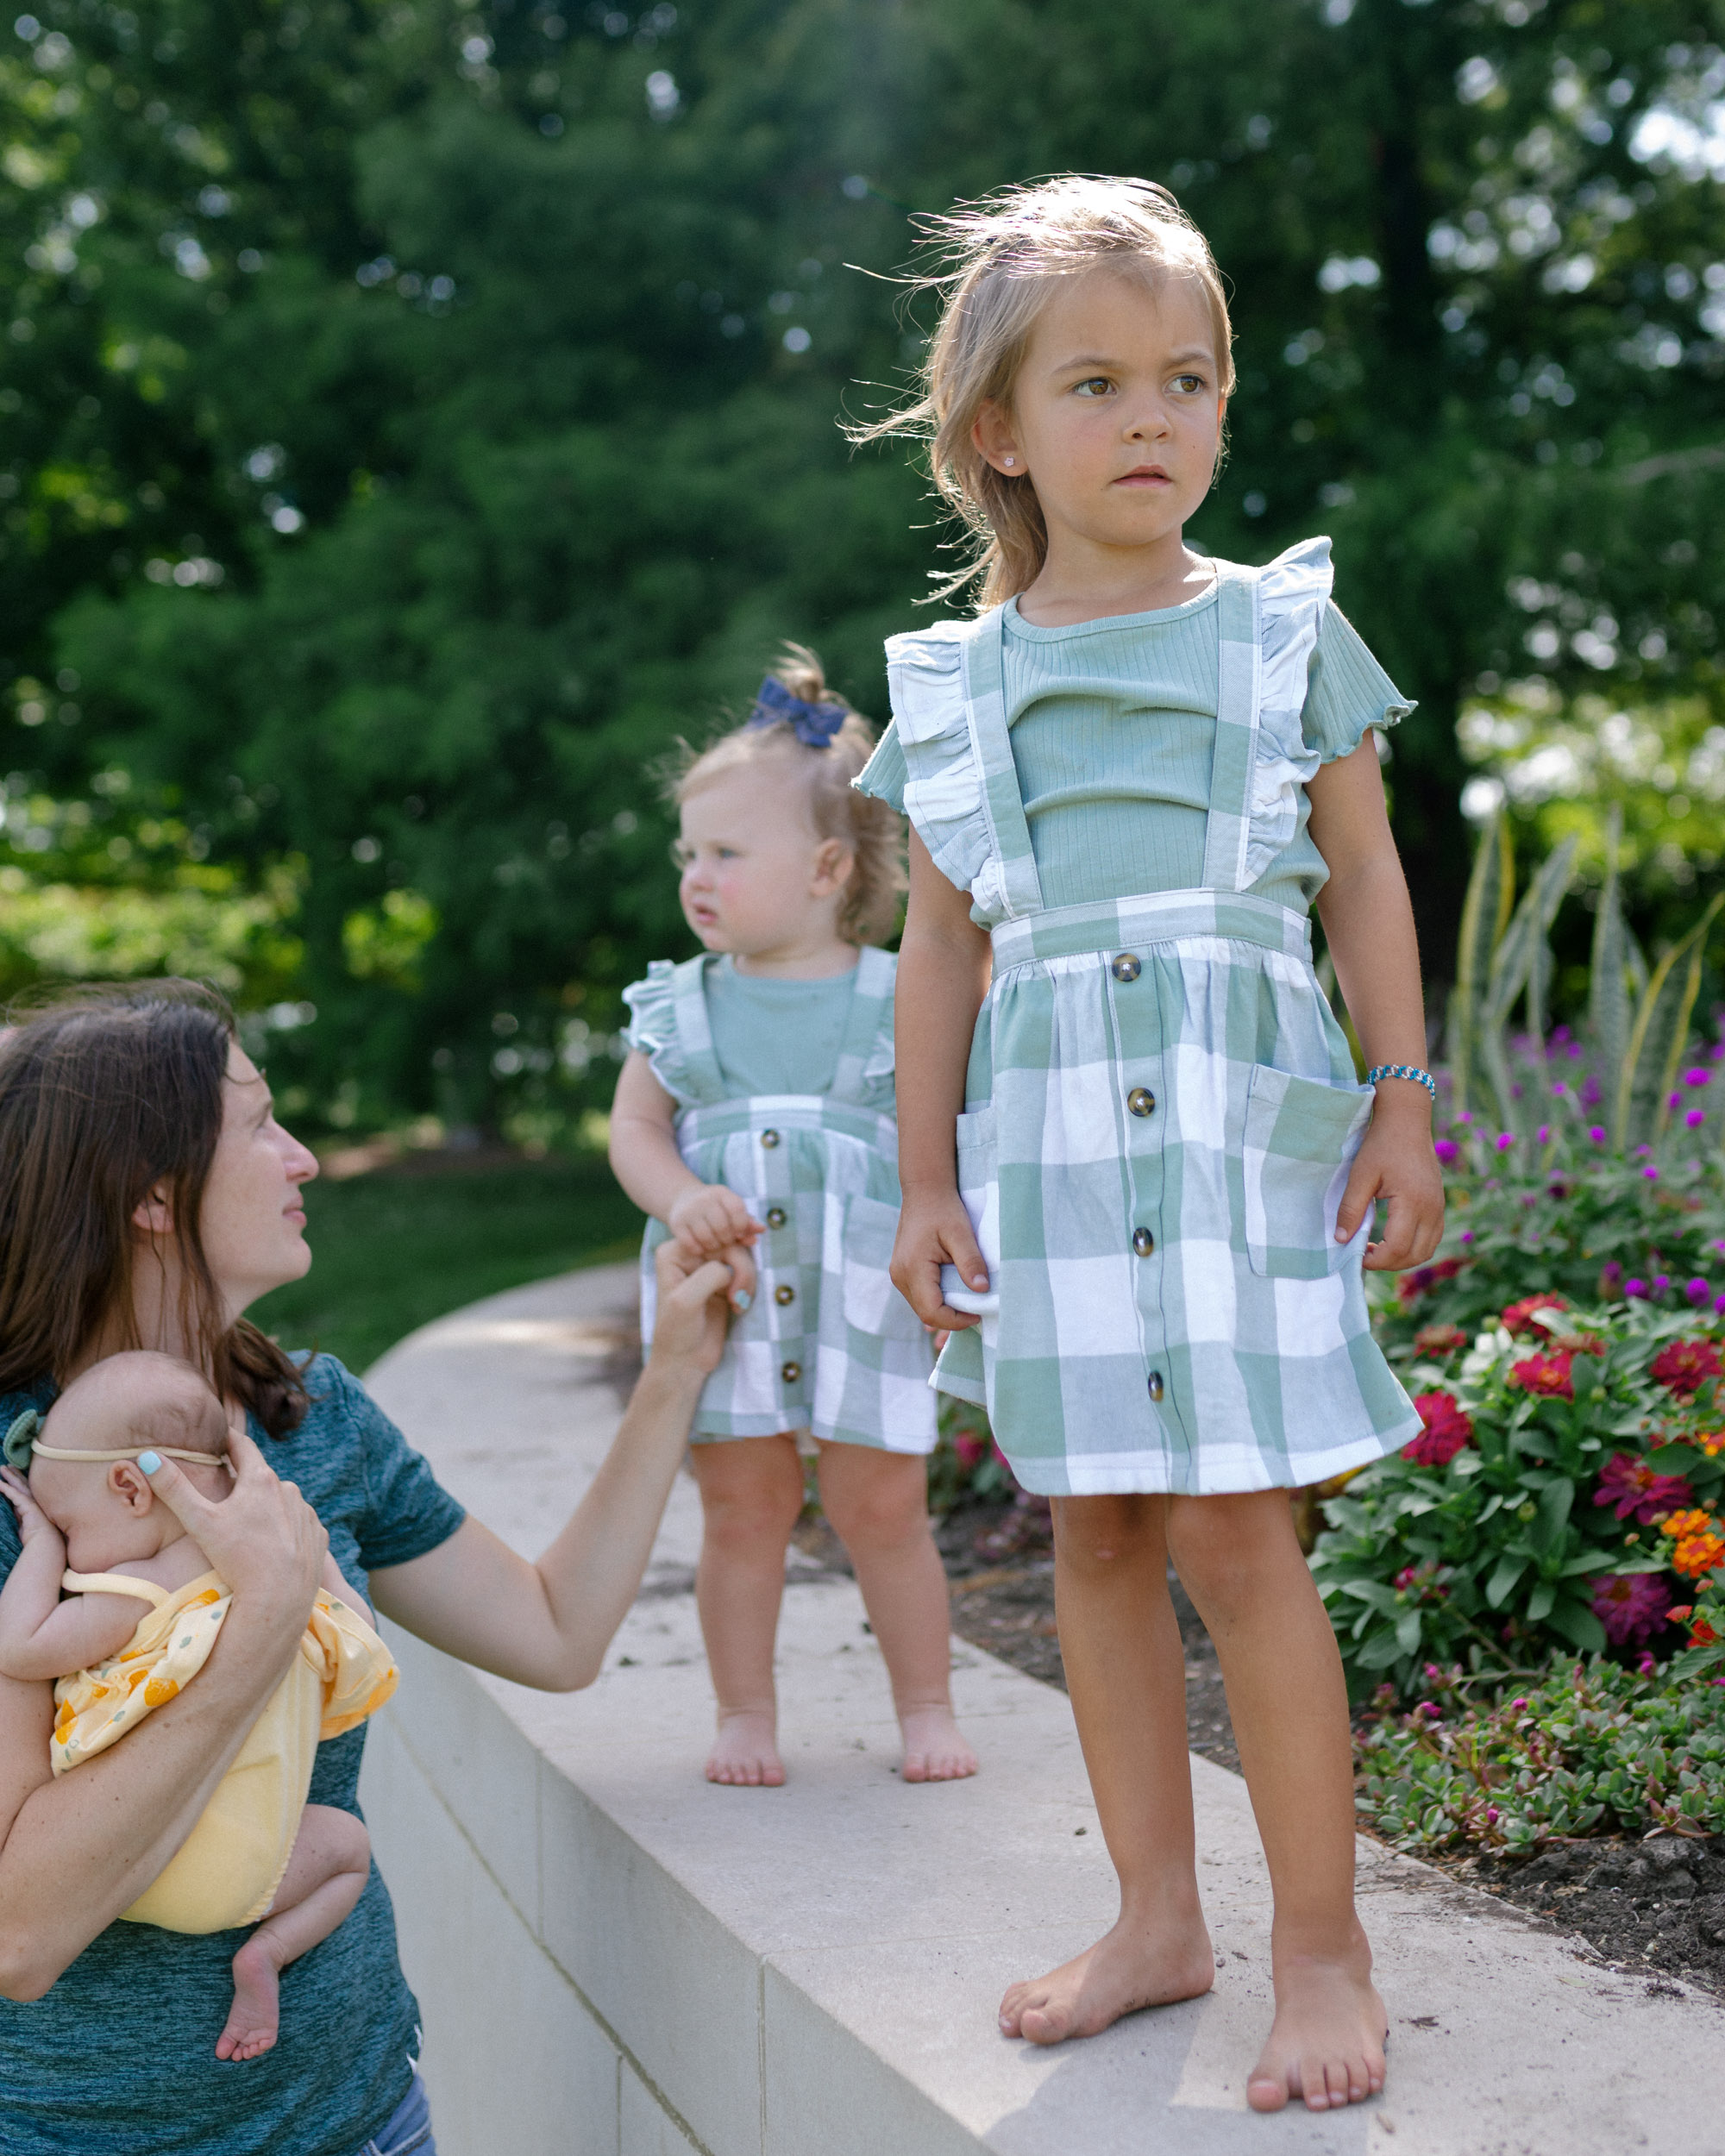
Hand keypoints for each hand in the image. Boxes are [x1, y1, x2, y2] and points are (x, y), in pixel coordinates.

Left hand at [0, 1468, 60, 1559]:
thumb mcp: (25, 1527)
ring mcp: (33, 1502)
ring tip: (2, 1468)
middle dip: (14, 1474)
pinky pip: (14, 1493)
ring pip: (19, 1485)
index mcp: (35, 1507)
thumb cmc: (37, 1540)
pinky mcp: (28, 1504)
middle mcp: (36, 1501)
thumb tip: (13, 1513)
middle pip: (23, 1484)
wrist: (46, 1544)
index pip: (25, 1491)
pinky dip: (5, 1487)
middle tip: (7, 1466)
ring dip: (10, 1476)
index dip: (18, 1481)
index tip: (12, 1473)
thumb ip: (20, 1518)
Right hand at [138, 1424, 324, 1640]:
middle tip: (226, 1488)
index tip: (218, 1436)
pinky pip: (298, 1525)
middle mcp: (289, 1489)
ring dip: (266, 1506)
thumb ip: (174, 1488)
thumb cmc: (237, 1557)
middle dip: (245, 1481)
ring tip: (247, 1524)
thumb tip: (147, 1456)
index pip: (243, 1447)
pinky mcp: (317, 1536)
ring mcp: (306, 1513)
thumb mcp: (200, 1521)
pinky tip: (272, 1545)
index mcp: (261, 1479)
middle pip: (261, 1478)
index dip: (228, 1440)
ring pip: (281, 1502)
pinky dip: (285, 1529)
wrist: (278, 1599)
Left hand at [648, 1238, 739, 1376]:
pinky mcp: (722, 1284)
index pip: (710, 1235)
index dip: (732, 1241)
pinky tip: (739, 1306)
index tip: (749, 1248)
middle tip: (738, 1296)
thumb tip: (730, 1267)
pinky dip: (748, 1288)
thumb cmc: (677, 1331)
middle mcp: (690, 1256)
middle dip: (741, 1269)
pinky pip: (745, 1273)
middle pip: (730, 1244)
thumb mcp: (686, 1301)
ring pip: (741, 1258)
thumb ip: (709, 1275)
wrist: (685, 1361)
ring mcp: (708, 1269)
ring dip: (747, 1280)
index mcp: (674, 1253)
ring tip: (738, 1304)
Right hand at [668, 1184, 760, 1263]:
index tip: (738, 1234)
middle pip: (722, 1227)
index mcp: (722, 1193)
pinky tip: (702, 1248)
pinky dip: (699, 1250)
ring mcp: (688, 1210)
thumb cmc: (716, 1209)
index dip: (741, 1226)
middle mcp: (704, 1198)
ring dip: (713, 1247)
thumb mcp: (731, 1210)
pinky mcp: (676, 1222)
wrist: (683, 1199)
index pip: (737, 1210)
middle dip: (727, 1239)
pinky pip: (691, 1244)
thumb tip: (762, 1229)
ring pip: (706, 1237)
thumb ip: (747, 1222)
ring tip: (715, 1246)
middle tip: (725, 1242)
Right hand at [891, 1189, 989, 1329]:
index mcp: (912, 1268)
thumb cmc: (943, 1209)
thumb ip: (971, 1262)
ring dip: (945, 1309)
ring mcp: (899, 1275)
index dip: (956, 1320)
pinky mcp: (903, 1272)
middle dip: (952, 1318)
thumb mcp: (962, 1233)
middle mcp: (900, 1276)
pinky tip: (956, 1291)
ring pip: (922, 1307)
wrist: (924, 1191)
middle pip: (926, 1314)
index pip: (932, 1311)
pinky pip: (921, 1296)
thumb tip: (982, 1290)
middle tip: (977, 1309)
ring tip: (968, 1300)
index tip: (979, 1313)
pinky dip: (938, 1299)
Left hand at [1336, 1105, 1444, 1271]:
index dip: (1377, 1260)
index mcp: (1413, 1203)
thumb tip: (1341, 1240)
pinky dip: (1414, 1246)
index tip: (1357, 1255)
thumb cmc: (1381, 1144)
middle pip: (1415, 1255)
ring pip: (1427, 1250)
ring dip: (1403, 1257)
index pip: (1398, 1248)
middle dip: (1389, 1263)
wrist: (1406, 1121)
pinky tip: (1392, 1238)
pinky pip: (1432, 1237)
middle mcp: (1432, 1209)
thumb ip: (1350, 1209)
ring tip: (1377, 1249)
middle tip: (1364, 1255)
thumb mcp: (1360, 1175)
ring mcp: (1439, 1207)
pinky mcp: (1439, 1204)